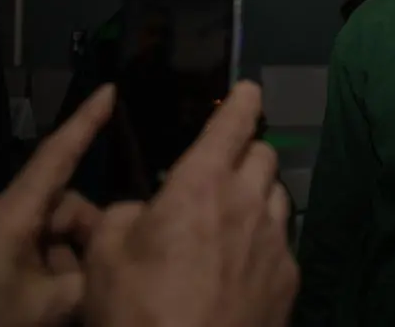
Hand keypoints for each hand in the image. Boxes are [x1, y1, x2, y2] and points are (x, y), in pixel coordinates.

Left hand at [0, 85, 111, 326]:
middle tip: (101, 275)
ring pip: (44, 233)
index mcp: (10, 217)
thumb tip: (116, 264)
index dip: (85, 122)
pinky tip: (47, 305)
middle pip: (60, 205)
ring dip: (66, 260)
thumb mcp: (47, 308)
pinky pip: (23, 252)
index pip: (56, 156)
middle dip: (86, 234)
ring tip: (68, 303)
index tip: (108, 90)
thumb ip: (90, 279)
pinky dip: (44, 271)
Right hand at [84, 81, 298, 326]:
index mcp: (203, 184)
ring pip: (278, 197)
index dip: (243, 100)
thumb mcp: (104, 254)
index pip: (233, 124)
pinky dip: (265, 241)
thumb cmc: (138, 308)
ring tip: (234, 216)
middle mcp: (249, 203)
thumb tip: (140, 211)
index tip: (248, 89)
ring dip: (259, 194)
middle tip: (225, 167)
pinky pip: (282, 243)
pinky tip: (243, 265)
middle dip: (248, 150)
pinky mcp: (290, 279)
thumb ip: (121, 215)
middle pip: (265, 155)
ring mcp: (275, 242)